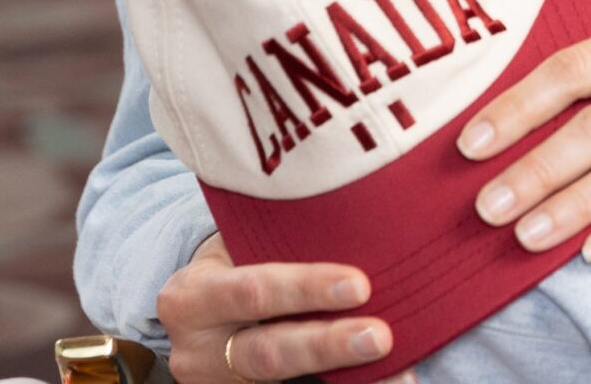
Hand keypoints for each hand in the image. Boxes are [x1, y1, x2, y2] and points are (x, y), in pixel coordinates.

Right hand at [154, 231, 416, 383]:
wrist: (190, 313)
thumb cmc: (231, 264)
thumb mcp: (233, 247)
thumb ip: (279, 242)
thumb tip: (363, 223)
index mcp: (193, 298)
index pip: (252, 293)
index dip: (305, 290)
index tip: (359, 285)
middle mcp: (197, 349)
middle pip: (269, 352)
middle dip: (328, 345)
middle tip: (380, 336)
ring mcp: (216, 382)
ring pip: (284, 382)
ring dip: (344, 377)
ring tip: (399, 374)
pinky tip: (390, 381)